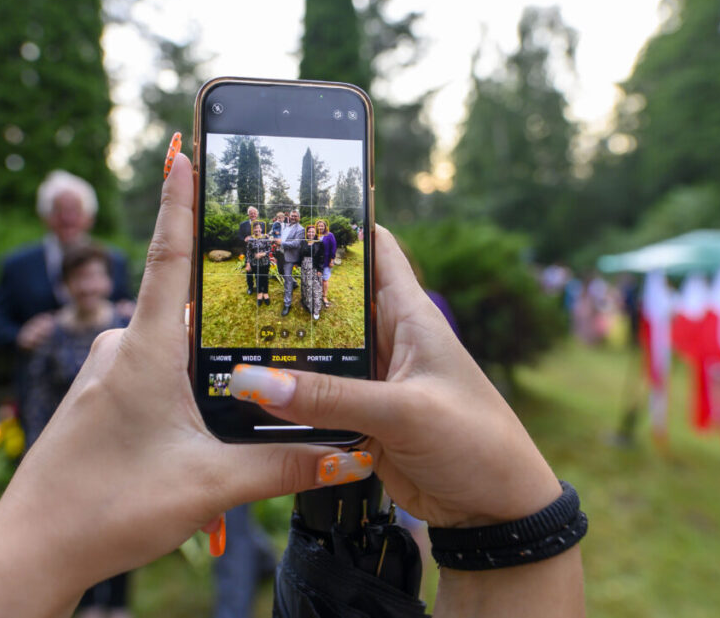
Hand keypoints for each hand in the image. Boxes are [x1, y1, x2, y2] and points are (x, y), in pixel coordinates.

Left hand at [0, 153, 347, 617]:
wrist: (31, 551)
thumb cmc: (108, 510)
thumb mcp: (208, 487)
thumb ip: (281, 466)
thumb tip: (349, 454)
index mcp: (143, 350)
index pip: (169, 257)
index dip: (179, 200)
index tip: (182, 149)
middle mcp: (118, 349)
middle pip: (184, 308)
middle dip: (225, 307)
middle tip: (269, 301)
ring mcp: (104, 373)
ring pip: (170, 349)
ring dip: (206, 361)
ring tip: (241, 392)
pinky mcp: (99, 398)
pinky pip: (150, 372)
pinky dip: (182, 382)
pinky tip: (203, 420)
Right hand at [228, 225, 560, 528]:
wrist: (494, 511)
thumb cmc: (475, 443)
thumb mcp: (403, 412)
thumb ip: (330, 398)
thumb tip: (255, 381)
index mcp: (410, 316)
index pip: (375, 250)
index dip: (339, 225)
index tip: (289, 208)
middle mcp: (388, 340)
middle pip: (332, 301)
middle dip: (289, 289)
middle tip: (233, 277)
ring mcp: (372, 379)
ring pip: (319, 352)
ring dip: (283, 349)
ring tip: (225, 333)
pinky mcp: (360, 416)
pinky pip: (316, 397)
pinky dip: (288, 395)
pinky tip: (249, 391)